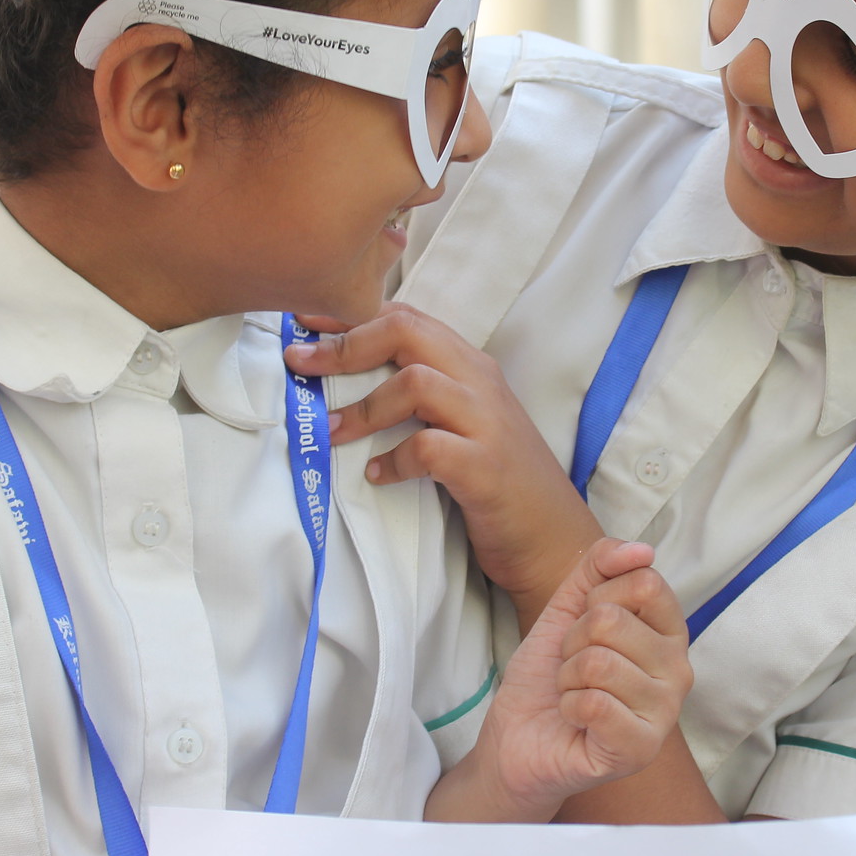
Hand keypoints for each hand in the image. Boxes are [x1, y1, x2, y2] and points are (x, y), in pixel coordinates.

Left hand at [286, 302, 604, 618]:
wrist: (554, 541)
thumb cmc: (498, 482)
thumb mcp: (462, 423)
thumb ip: (423, 394)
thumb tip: (345, 376)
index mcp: (471, 366)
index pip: (407, 317)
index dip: (350, 315)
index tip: (304, 322)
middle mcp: (481, 384)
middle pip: (407, 332)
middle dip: (346, 344)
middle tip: (301, 364)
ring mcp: (487, 424)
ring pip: (415, 382)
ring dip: (364, 407)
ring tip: (332, 431)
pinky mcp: (485, 468)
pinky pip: (427, 448)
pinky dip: (393, 460)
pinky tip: (376, 475)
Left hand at [435, 538, 692, 821]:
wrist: (517, 738)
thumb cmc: (548, 676)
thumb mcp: (567, 607)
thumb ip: (600, 567)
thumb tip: (642, 549)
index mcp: (668, 633)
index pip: (646, 583)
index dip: (597, 598)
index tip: (586, 624)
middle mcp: (678, 671)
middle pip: (613, 621)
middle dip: (573, 642)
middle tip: (573, 668)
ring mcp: (664, 713)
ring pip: (598, 663)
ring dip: (567, 678)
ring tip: (573, 694)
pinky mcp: (641, 748)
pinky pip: (595, 704)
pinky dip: (569, 707)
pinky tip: (577, 720)